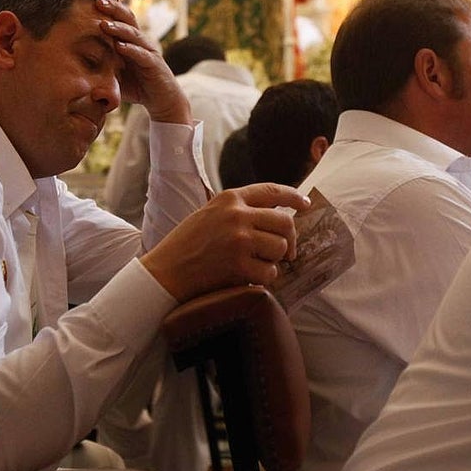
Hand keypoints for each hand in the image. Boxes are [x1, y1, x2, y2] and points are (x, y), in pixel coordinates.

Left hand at [96, 0, 191, 125]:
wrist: (162, 101)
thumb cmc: (137, 87)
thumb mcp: (114, 75)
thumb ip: (99, 67)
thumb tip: (73, 66)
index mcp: (130, 41)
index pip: (120, 19)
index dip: (108, 9)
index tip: (90, 0)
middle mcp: (140, 42)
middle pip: (128, 19)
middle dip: (113, 9)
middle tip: (98, 2)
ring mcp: (149, 52)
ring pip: (134, 34)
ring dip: (119, 28)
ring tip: (104, 24)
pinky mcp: (154, 64)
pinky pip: (142, 54)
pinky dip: (131, 49)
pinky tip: (120, 46)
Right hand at [141, 183, 311, 302]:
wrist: (165, 272)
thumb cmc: (186, 245)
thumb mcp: (210, 214)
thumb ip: (239, 210)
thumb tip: (275, 214)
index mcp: (229, 198)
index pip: (272, 191)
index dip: (293, 197)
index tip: (305, 204)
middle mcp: (237, 215)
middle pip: (284, 222)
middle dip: (289, 239)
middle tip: (287, 252)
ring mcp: (239, 240)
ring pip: (280, 248)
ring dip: (273, 260)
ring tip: (254, 265)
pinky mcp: (239, 265)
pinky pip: (270, 272)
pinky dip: (263, 279)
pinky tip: (246, 278)